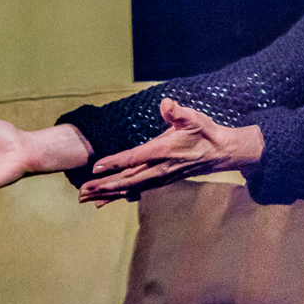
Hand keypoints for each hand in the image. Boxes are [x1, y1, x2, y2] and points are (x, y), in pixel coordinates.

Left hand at [78, 98, 262, 203]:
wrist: (222, 153)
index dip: (115, 163)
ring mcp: (161, 177)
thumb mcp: (194, 118)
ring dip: (109, 194)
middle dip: (104, 186)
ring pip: (131, 188)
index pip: (134, 158)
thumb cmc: (206, 132)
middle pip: (128, 180)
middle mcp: (161, 168)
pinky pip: (138, 190)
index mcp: (164, 151)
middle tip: (81, 192)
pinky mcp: (162, 180)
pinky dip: (121, 195)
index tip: (95, 168)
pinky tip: (107, 200)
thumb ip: (178, 112)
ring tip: (87, 199)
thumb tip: (166, 103)